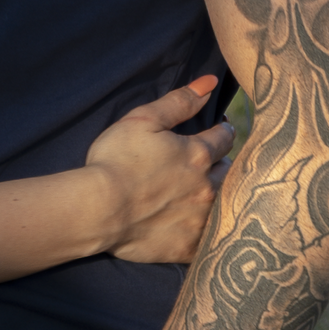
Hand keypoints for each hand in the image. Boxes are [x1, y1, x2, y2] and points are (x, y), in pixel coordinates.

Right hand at [83, 76, 235, 263]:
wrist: (99, 210)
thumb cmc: (116, 160)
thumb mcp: (143, 120)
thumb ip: (179, 101)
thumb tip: (210, 83)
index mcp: (198, 154)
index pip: (224, 137)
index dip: (224, 130)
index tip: (223, 128)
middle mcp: (207, 187)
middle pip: (229, 171)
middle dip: (224, 163)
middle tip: (218, 162)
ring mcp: (200, 219)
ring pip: (225, 204)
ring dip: (221, 195)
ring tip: (212, 192)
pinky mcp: (189, 246)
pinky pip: (211, 239)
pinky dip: (211, 231)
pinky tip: (205, 227)